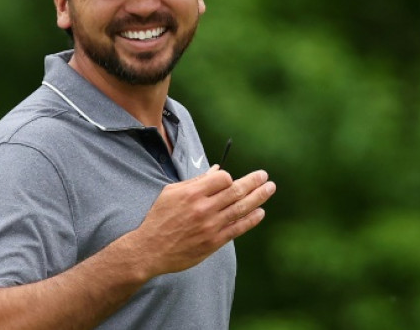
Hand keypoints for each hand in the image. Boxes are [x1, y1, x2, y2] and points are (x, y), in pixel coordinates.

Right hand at [127, 167, 275, 275]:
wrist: (150, 249)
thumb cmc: (159, 218)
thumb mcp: (171, 193)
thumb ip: (196, 181)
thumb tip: (217, 170)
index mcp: (192, 193)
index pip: (223, 178)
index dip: (229, 177)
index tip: (229, 180)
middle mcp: (203, 208)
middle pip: (236, 191)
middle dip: (253, 182)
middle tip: (265, 176)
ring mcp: (210, 226)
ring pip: (240, 208)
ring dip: (258, 197)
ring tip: (270, 188)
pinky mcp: (213, 242)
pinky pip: (237, 228)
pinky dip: (251, 219)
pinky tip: (260, 212)